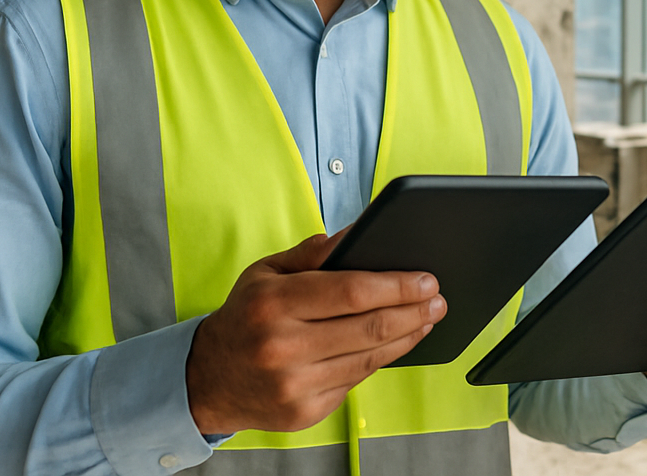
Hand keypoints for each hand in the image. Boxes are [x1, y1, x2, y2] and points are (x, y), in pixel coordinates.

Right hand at [185, 230, 446, 435]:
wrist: (208, 379)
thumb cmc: (245, 318)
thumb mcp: (266, 272)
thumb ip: (313, 254)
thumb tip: (358, 233)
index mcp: (273, 302)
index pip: (351, 291)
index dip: (397, 285)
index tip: (425, 280)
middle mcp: (282, 345)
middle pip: (369, 327)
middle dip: (413, 311)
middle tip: (437, 300)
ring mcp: (294, 384)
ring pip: (369, 358)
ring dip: (406, 338)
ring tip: (426, 320)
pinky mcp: (304, 412)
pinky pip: (355, 382)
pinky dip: (379, 360)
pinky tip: (394, 344)